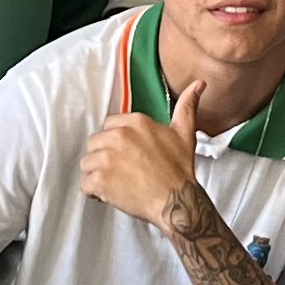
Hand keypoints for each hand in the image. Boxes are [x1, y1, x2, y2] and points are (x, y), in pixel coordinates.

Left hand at [78, 108, 202, 232]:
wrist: (177, 201)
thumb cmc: (180, 170)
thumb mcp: (185, 133)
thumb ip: (187, 107)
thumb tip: (199, 84)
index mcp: (135, 122)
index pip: (109, 127)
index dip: (115, 144)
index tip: (126, 155)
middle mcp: (119, 136)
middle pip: (95, 144)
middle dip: (104, 158)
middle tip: (122, 172)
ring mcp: (107, 158)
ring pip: (87, 164)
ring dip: (98, 175)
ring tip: (117, 184)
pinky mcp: (100, 180)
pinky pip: (85, 185)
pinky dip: (95, 192)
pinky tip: (110, 195)